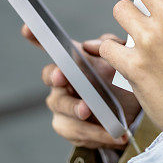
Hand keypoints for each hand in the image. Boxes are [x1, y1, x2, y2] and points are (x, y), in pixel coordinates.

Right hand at [22, 26, 141, 148]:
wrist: (134, 114)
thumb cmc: (122, 81)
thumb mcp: (124, 61)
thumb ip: (112, 46)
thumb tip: (90, 45)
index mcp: (74, 60)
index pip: (52, 46)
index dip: (37, 37)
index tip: (28, 28)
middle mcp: (63, 81)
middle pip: (51, 76)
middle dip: (56, 77)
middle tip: (63, 76)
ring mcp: (63, 105)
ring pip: (61, 108)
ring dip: (77, 113)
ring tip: (95, 116)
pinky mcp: (70, 129)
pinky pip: (75, 132)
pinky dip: (96, 134)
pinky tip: (115, 135)